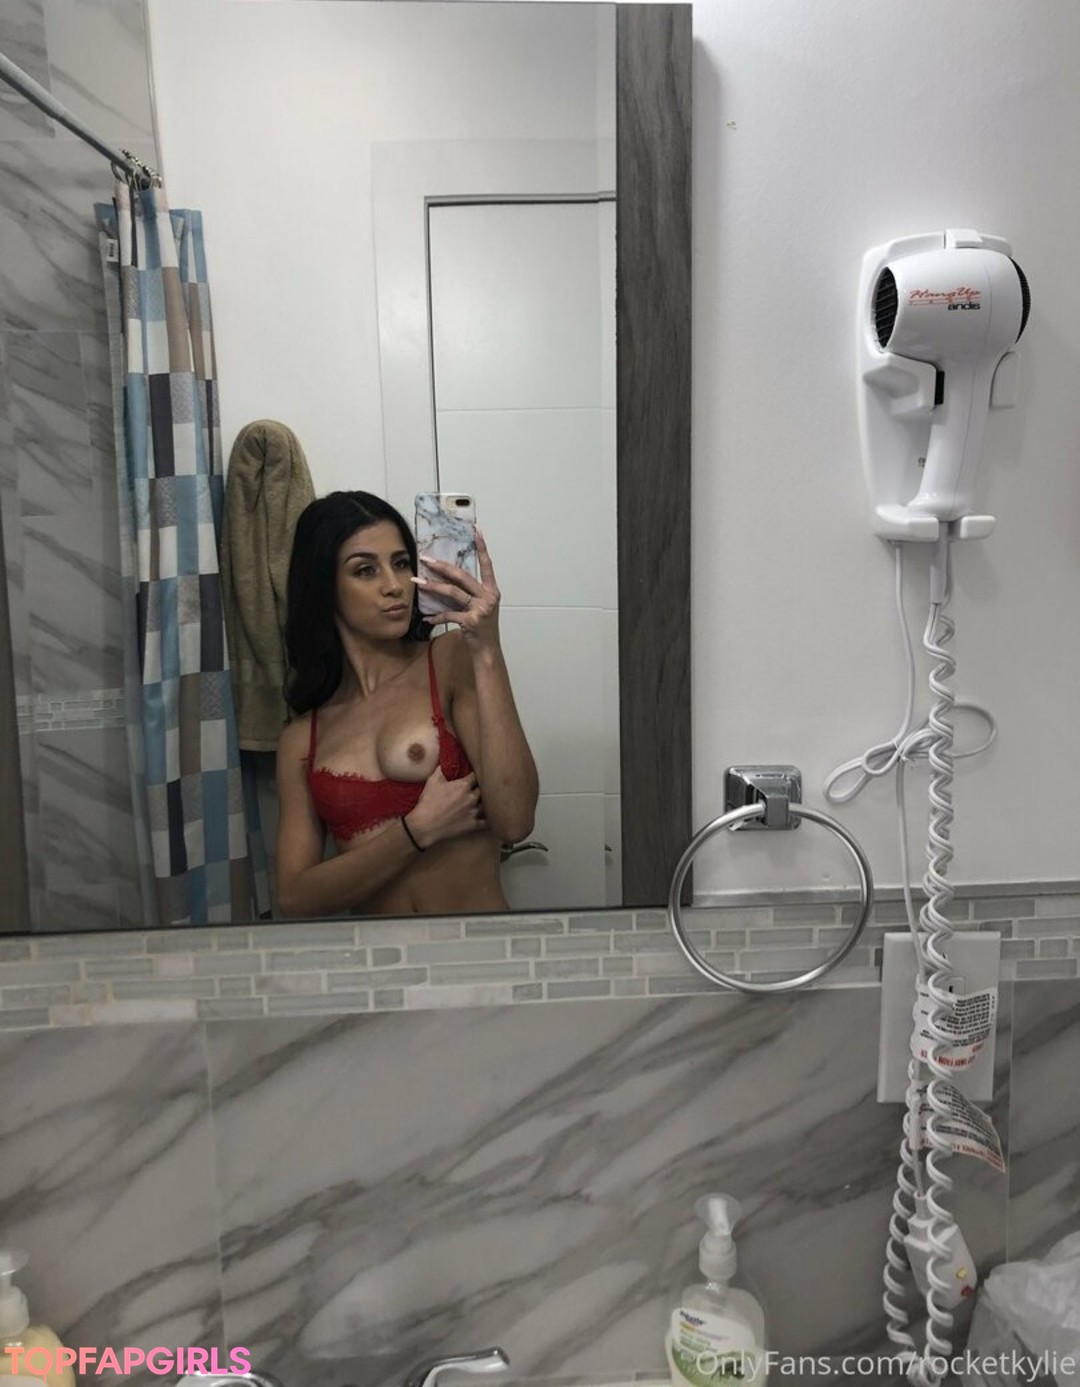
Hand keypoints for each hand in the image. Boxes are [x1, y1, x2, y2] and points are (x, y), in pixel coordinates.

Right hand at [405, 767, 484, 847]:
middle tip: (478, 789)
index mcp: (463, 786)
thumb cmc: (428, 802)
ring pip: (486, 805)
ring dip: (484, 804)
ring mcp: (474, 812)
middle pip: (483, 790)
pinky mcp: (473, 825)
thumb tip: (444, 763)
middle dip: (480, 789)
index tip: (474, 776)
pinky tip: (491, 819)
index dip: (475, 775)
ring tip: (485, 803)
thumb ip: (441, 770)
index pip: (475, 776)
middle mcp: (472, 797)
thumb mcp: (432, 782)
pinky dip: (488, 821)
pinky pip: (486, 823)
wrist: (426, 825)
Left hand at [412, 528, 499, 644]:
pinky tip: (426, 619)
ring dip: (433, 587)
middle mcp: (488, 597)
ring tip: (418, 582)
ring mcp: (480, 609)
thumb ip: (469, 594)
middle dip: (442, 566)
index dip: (482, 548)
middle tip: (426, 559)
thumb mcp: (480, 607)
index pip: (487, 565)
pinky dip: (436, 617)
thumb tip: (448, 580)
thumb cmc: (482, 628)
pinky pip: (449, 615)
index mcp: (492, 591)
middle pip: (462, 576)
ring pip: (453, 592)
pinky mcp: (470, 622)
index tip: (476, 531)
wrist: (487, 651)